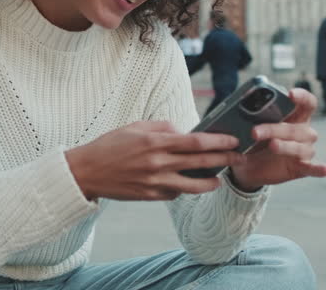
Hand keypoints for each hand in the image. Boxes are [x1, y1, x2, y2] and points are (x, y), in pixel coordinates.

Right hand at [65, 121, 243, 200]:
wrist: (86, 171)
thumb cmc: (110, 145)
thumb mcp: (135, 127)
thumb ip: (162, 127)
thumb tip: (183, 131)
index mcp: (156, 142)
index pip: (196, 141)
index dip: (218, 141)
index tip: (233, 140)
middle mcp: (158, 163)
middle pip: (200, 162)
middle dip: (223, 159)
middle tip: (239, 157)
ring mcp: (155, 182)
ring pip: (193, 185)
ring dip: (211, 182)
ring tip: (220, 178)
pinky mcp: (150, 196)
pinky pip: (175, 193)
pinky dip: (185, 188)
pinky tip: (190, 184)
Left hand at [228, 89, 325, 190]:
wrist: (248, 166)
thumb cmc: (253, 141)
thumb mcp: (249, 127)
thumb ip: (250, 116)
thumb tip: (239, 102)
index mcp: (296, 117)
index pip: (307, 103)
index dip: (302, 97)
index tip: (290, 94)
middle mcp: (304, 132)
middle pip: (296, 128)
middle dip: (274, 129)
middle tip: (254, 132)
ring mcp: (304, 150)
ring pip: (299, 147)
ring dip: (285, 146)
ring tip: (272, 145)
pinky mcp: (301, 167)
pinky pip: (313, 168)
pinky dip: (319, 169)